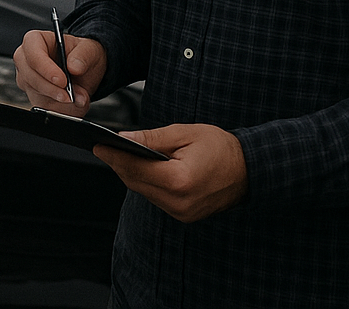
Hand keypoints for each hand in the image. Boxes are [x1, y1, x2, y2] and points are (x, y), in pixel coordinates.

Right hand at [14, 30, 105, 115]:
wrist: (84, 70)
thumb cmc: (81, 54)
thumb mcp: (89, 49)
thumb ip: (83, 56)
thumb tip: (74, 67)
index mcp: (35, 41)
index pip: (33, 55)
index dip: (46, 69)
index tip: (62, 81)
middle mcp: (26, 59)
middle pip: (30, 77)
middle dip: (52, 89)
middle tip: (71, 95)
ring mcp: (27, 79)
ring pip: (35, 94)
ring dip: (57, 100)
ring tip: (77, 98)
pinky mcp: (33, 95)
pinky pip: (42, 106)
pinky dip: (58, 109)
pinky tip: (71, 104)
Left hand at [93, 123, 247, 222]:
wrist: (250, 170)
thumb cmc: (222, 148)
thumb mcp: (185, 134)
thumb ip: (152, 138)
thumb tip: (123, 138)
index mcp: (179, 180)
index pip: (135, 168)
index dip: (113, 156)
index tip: (97, 145)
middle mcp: (179, 202)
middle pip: (136, 182)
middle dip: (119, 163)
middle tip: (105, 146)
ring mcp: (182, 212)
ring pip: (143, 191)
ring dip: (131, 173)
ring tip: (120, 154)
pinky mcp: (184, 215)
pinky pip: (156, 197)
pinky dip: (147, 182)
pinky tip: (142, 168)